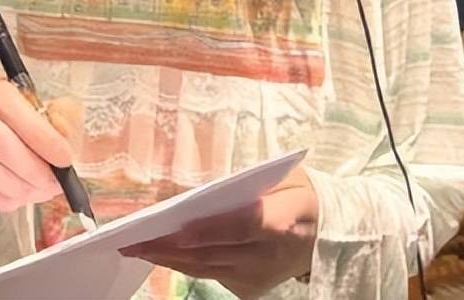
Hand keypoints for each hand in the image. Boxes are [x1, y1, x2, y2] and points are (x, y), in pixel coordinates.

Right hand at [0, 75, 79, 230]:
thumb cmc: (24, 120)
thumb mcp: (49, 109)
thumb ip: (61, 120)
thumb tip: (64, 144)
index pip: (15, 111)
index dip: (43, 138)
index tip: (65, 159)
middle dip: (32, 169)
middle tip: (53, 184)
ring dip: (17, 188)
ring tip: (38, 192)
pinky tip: (16, 198)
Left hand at [120, 165, 318, 298]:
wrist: (330, 233)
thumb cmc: (300, 194)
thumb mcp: (284, 175)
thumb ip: (247, 183)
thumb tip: (199, 191)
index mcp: (282, 220)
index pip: (240, 226)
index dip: (208, 230)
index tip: (175, 230)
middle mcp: (269, 255)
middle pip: (213, 252)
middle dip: (170, 247)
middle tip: (133, 239)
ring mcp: (259, 277)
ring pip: (205, 268)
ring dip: (169, 258)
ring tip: (137, 247)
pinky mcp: (251, 288)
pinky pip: (211, 275)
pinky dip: (185, 263)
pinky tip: (163, 253)